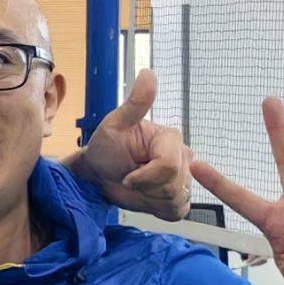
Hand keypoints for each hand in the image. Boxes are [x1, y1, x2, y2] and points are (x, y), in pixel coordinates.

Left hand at [76, 69, 194, 220]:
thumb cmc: (106, 147)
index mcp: (170, 139)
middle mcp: (184, 157)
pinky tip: (145, 197)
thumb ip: (136, 103)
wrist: (99, 175)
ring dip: (149, 197)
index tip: (127, 176)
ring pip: (175, 198)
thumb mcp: (115, 124)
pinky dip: (157, 208)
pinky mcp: (179, 199)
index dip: (145, 176)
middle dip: (146, 186)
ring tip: (137, 186)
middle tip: (130, 178)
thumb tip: (148, 73)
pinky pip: (176, 210)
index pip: (169, 165)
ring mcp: (184, 179)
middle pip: (173, 184)